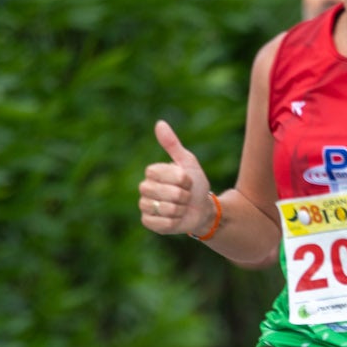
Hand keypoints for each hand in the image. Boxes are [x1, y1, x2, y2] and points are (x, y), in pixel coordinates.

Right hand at [140, 120, 214, 235]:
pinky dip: (175, 222)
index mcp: (152, 172)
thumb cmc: (195, 184)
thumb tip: (159, 123)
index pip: (167, 174)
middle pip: (168, 193)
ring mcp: (145, 206)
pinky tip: (176, 218)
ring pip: (166, 209)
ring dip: (181, 209)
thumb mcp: (188, 162)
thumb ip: (173, 144)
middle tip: (185, 195)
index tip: (186, 180)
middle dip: (184, 196)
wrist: (202, 208)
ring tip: (181, 206)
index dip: (182, 179)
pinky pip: (162, 223)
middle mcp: (144, 188)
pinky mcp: (148, 222)